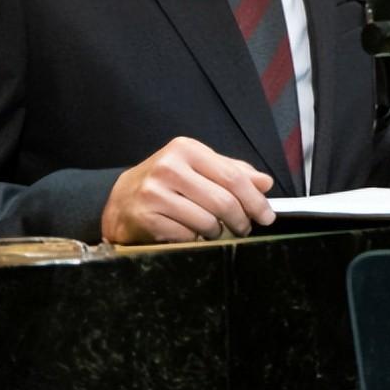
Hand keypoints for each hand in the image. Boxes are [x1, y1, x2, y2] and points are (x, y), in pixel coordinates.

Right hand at [100, 136, 275, 244]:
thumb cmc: (166, 181)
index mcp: (186, 149)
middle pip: (222, 201)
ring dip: (217, 232)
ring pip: (207, 222)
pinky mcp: (147, 217)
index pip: (232, 176)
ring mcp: (156, 192)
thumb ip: (231, 171)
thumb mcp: (198, 167)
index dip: (254, 200)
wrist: (122, 199)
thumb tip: (265, 182)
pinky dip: (196, 239)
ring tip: (213, 229)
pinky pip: (187, 237)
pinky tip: (190, 233)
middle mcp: (170, 167)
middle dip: (241, 221)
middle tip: (244, 228)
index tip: (267, 215)